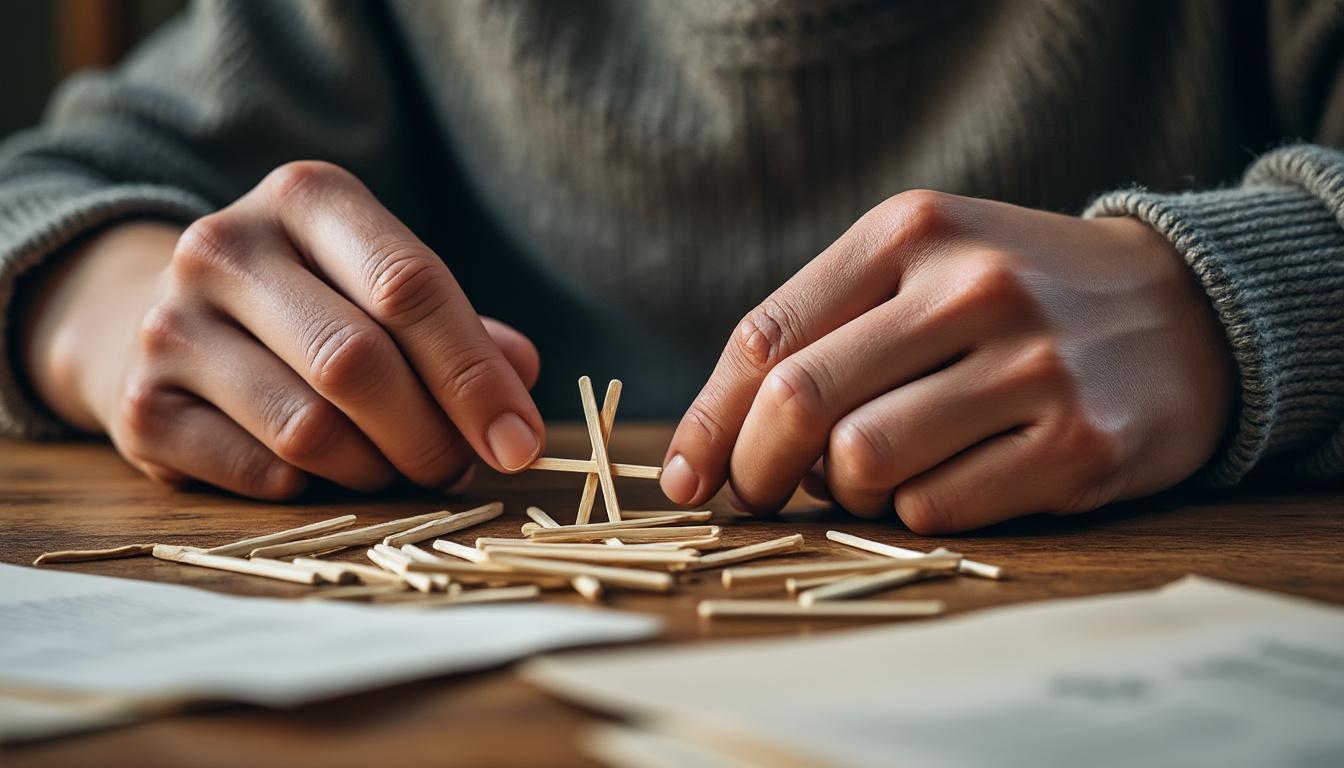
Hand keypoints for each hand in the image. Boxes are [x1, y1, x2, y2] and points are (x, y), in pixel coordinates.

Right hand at [22, 161, 543, 497]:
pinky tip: (322, 473)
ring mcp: (169, 324)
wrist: (160, 318)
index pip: (410, 287)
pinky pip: (259, 474)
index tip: (520, 442)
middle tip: (461, 469)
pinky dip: (312, 489)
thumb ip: (460, 329)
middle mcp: (226, 246)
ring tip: (397, 468)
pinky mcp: (140, 406)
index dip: (476, 377)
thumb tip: (522, 374)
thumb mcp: (385, 285)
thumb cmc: (313, 303)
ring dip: (377, 470)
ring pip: (310, 431)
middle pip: (357, 362)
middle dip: (431, 436)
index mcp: (307, 198)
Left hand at [660, 190, 1234, 532]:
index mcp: (911, 231)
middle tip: (757, 495)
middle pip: (800, 404)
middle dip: (754, 470)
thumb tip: (720, 443)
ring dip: (842, 492)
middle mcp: (971, 288)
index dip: (709, 421)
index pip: (767, 336)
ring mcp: (1031, 366)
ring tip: (870, 474)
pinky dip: (913, 511)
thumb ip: (825, 328)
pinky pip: (935, 509)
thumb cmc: (1017, 293)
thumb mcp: (923, 263)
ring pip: (863, 465)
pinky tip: (944, 479)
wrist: (1184, 310)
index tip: (687, 479)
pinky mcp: (1077, 444)